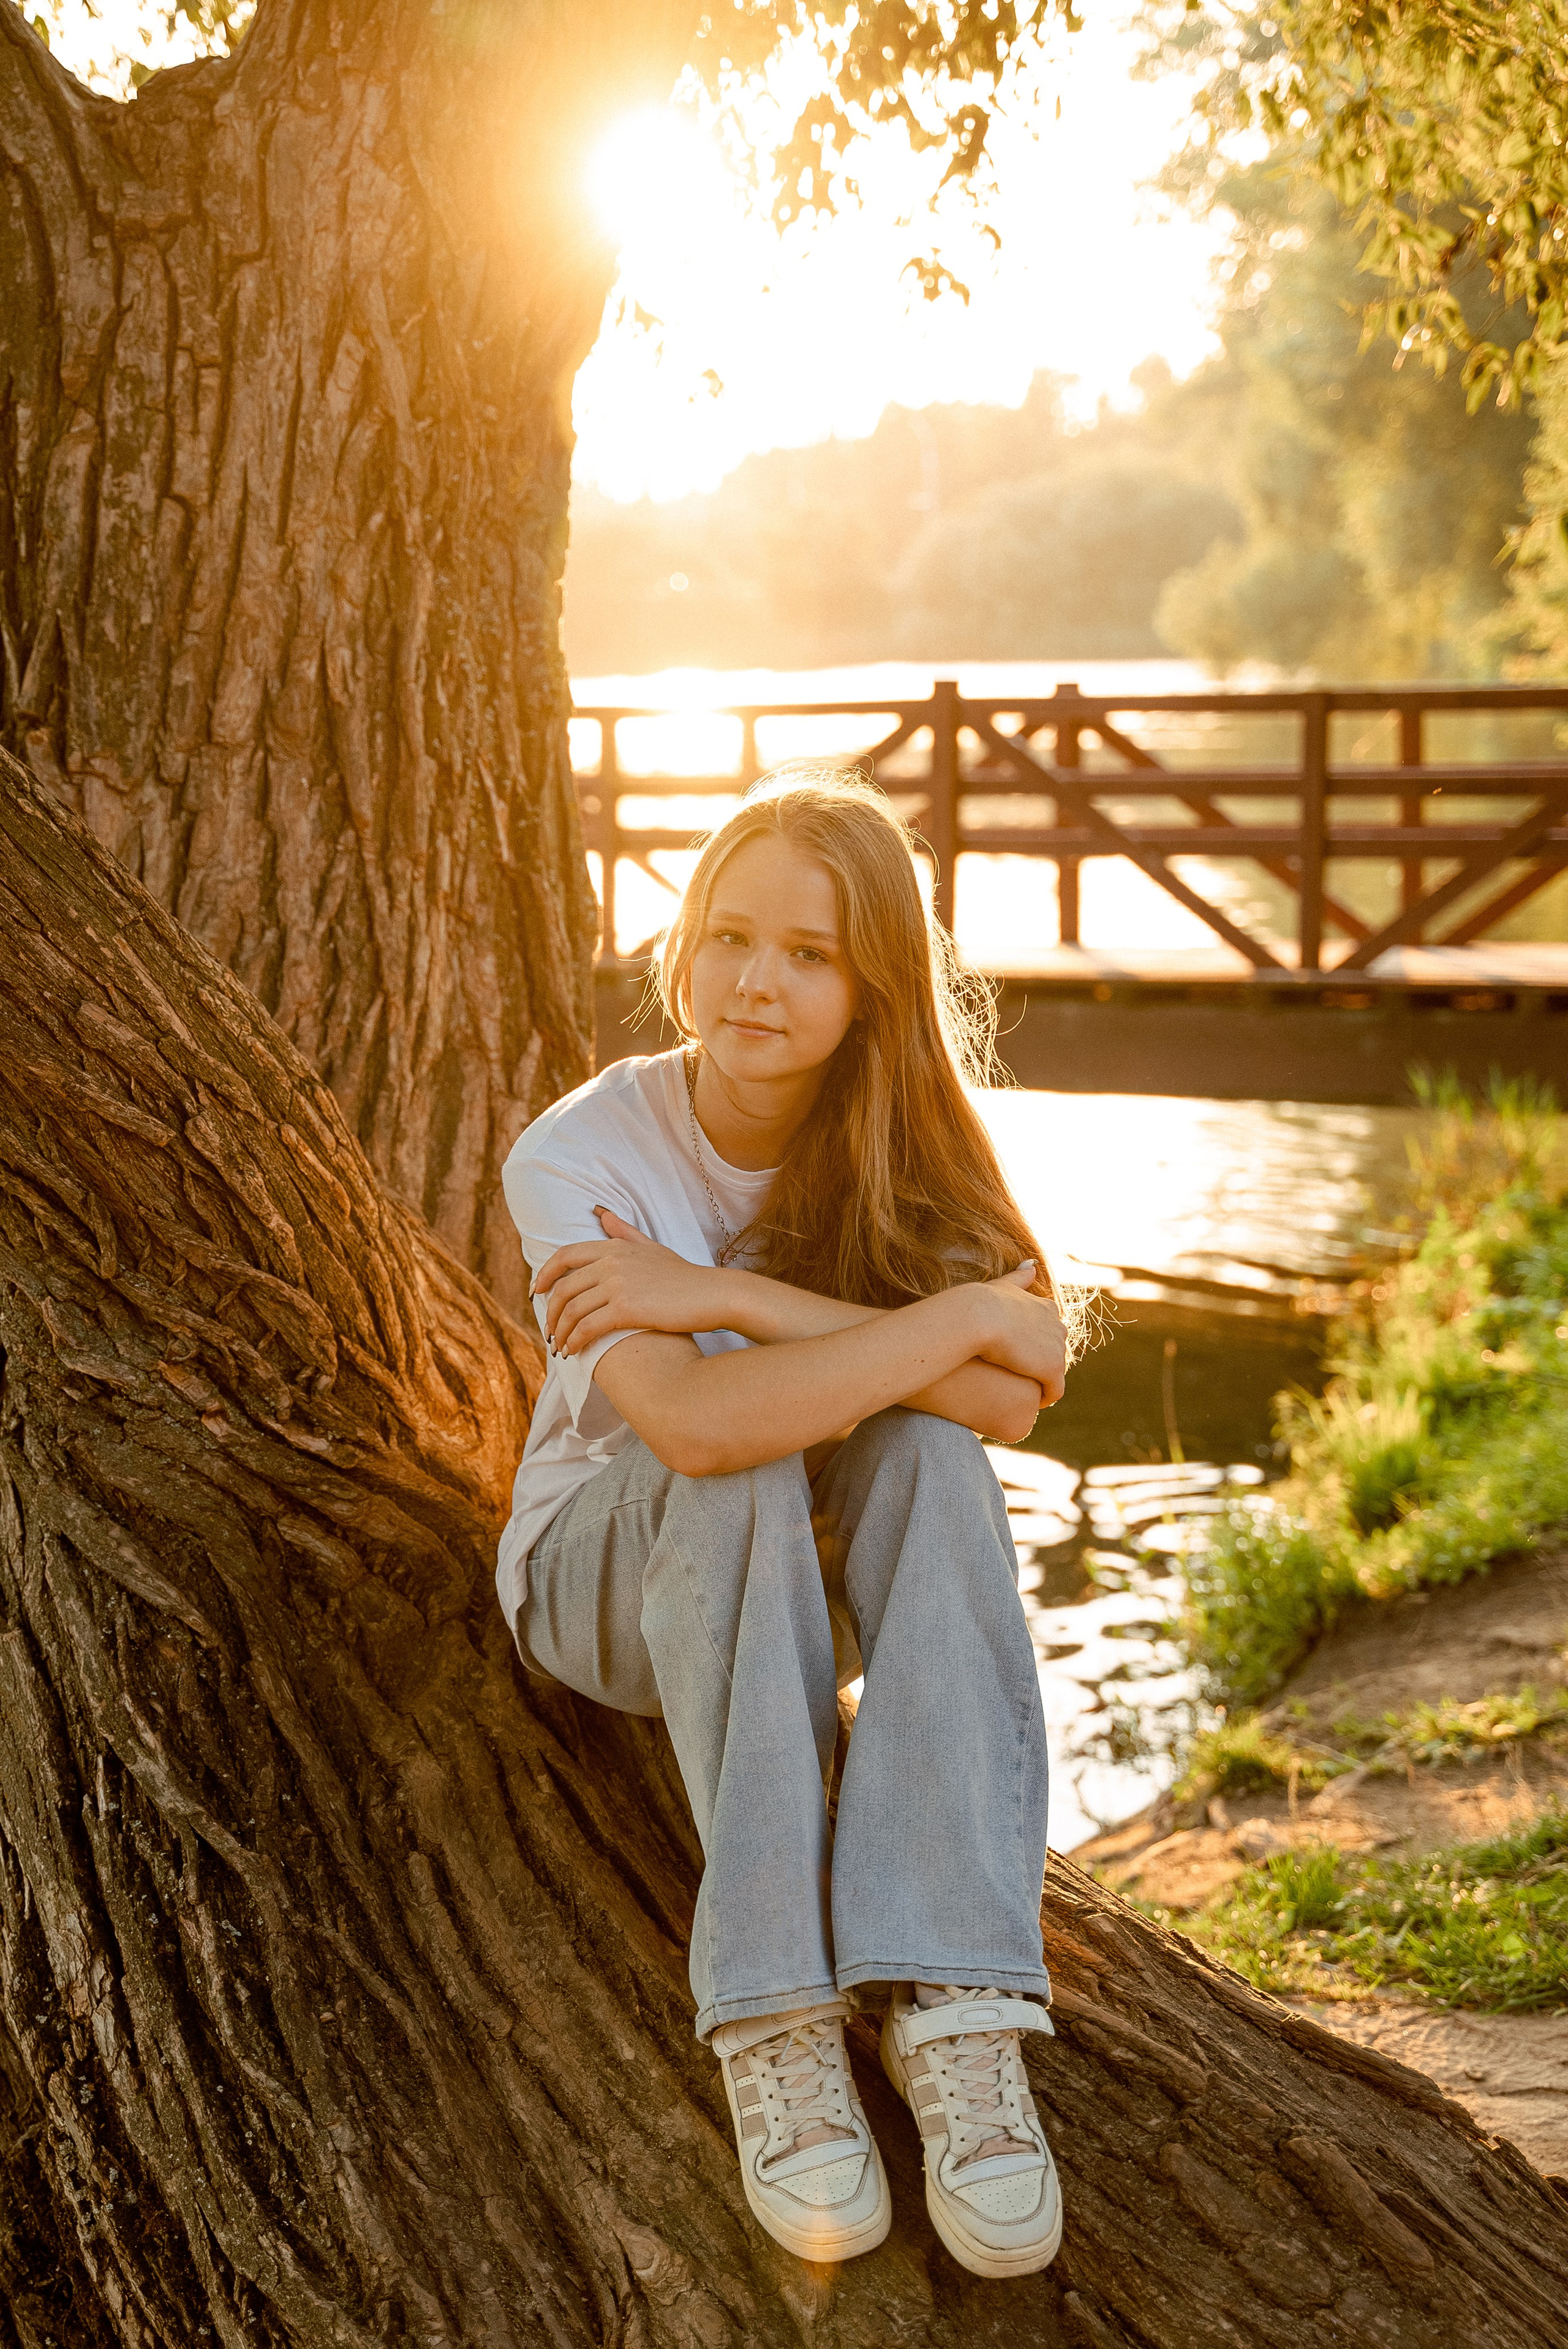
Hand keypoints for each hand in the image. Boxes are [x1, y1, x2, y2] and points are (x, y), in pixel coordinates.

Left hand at [531, 1208, 734, 1355]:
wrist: (713, 1295)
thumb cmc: (684, 1276)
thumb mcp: (651, 1247)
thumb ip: (623, 1231)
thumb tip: (600, 1212)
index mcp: (614, 1246)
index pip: (565, 1256)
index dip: (546, 1275)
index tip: (537, 1293)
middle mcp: (611, 1261)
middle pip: (564, 1288)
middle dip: (551, 1313)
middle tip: (549, 1331)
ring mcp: (617, 1284)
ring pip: (571, 1310)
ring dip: (560, 1332)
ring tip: (560, 1347)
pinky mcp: (625, 1308)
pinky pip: (586, 1327)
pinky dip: (574, 1341)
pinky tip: (573, 1352)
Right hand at [971, 1262, 1067, 1405]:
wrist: (979, 1317)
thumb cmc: (983, 1301)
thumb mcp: (1004, 1284)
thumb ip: (1019, 1276)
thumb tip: (1031, 1263)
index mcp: (1047, 1308)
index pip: (1048, 1331)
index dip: (1034, 1345)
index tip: (1019, 1354)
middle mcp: (1058, 1326)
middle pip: (1054, 1352)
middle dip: (1041, 1363)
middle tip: (1020, 1375)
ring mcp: (1056, 1349)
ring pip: (1055, 1372)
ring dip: (1043, 1381)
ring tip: (1025, 1391)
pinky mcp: (1051, 1370)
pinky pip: (1054, 1391)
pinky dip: (1046, 1397)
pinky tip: (1033, 1403)